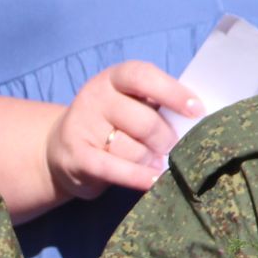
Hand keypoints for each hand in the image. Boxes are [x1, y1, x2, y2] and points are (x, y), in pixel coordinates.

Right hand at [45, 61, 199, 203]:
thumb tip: (196, 122)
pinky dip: (138, 177)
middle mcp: (95, 96)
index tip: (196, 111)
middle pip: (145, 122)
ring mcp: (83, 125)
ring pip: (134, 150)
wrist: (60, 149)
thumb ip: (156, 106)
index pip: (143, 77)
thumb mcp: (129, 105)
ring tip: (154, 164)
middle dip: (166, 141)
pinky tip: (154, 181)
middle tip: (172, 150)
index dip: (172, 92)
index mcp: (114, 78)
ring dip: (150, 162)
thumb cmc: (111, 125)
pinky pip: (115, 169)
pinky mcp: (76, 156)